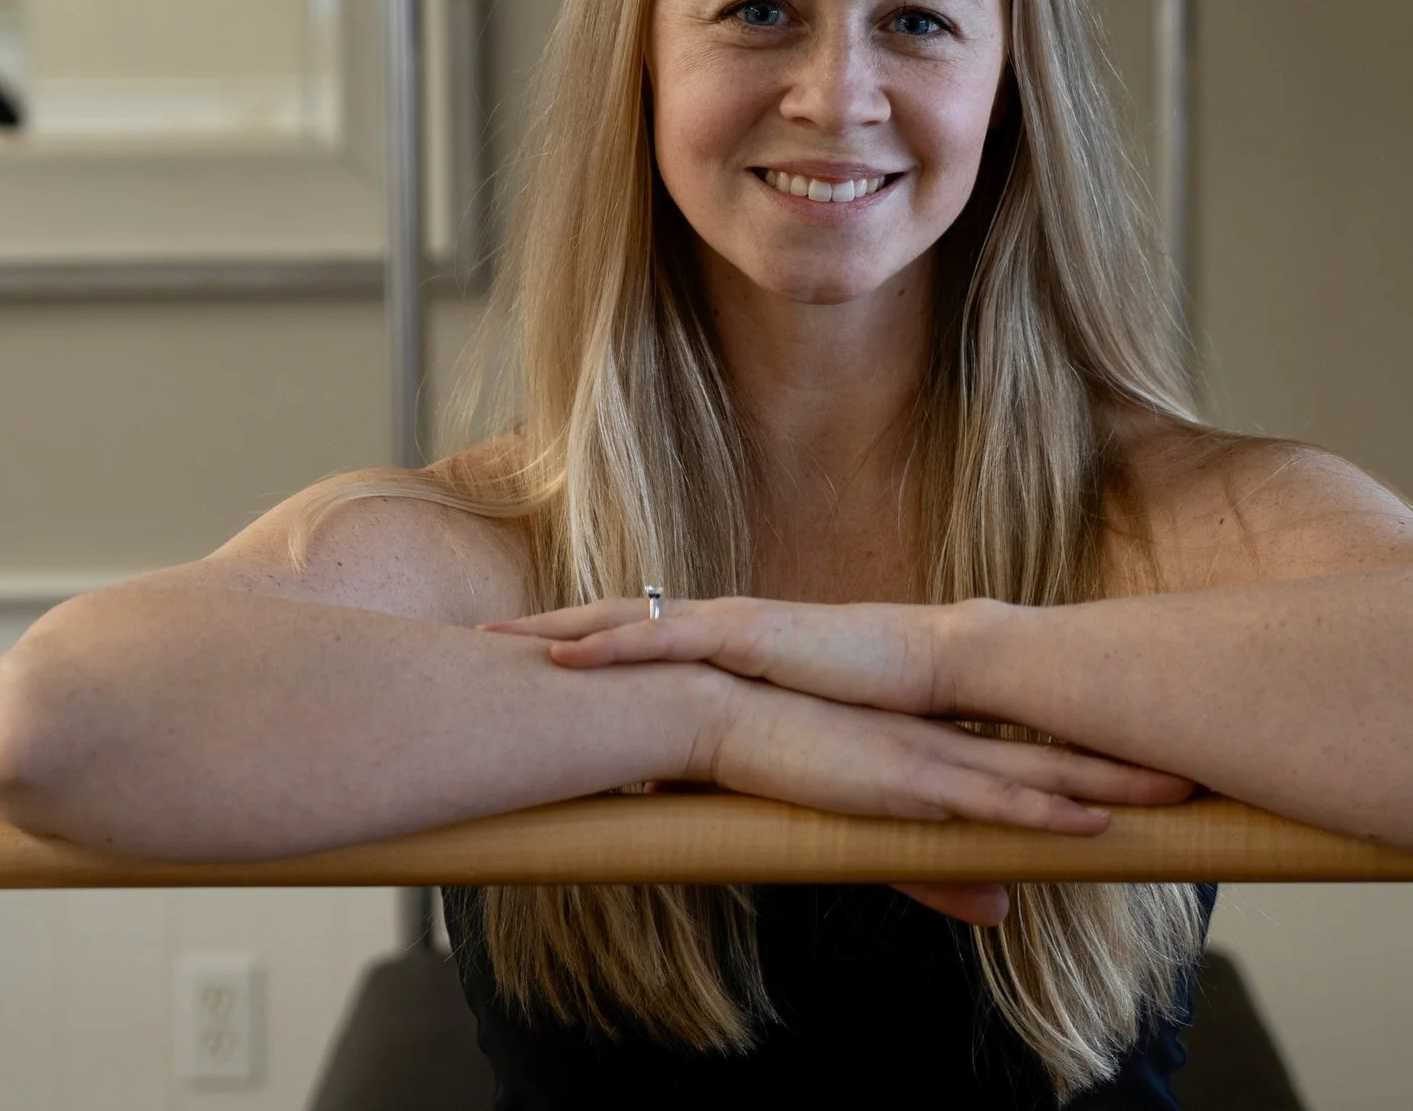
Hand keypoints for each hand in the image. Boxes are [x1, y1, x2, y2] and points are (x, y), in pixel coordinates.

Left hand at [486, 594, 967, 714]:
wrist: (933, 666)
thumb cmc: (873, 701)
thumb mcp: (786, 731)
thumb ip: (738, 751)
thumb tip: (686, 790)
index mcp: (724, 647)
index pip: (636, 642)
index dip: (579, 650)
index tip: (521, 659)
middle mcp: (716, 626)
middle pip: (610, 623)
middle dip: (544, 631)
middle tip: (479, 642)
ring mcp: (727, 624)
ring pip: (621, 621)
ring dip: (555, 631)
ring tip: (494, 643)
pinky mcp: (746, 634)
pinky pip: (662, 636)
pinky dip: (608, 644)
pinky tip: (562, 657)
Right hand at [693, 685, 1181, 924]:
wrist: (717, 718)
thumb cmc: (782, 768)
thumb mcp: (873, 836)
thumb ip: (940, 877)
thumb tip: (1003, 912)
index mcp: (944, 750)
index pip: (1040, 757)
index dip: (1102, 766)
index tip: (1158, 769)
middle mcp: (950, 746)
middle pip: (1061, 759)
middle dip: (1132, 770)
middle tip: (1200, 774)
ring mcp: (932, 758)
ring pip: (1041, 776)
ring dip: (1111, 786)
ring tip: (1176, 790)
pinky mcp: (905, 779)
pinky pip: (986, 800)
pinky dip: (1041, 812)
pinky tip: (1088, 821)